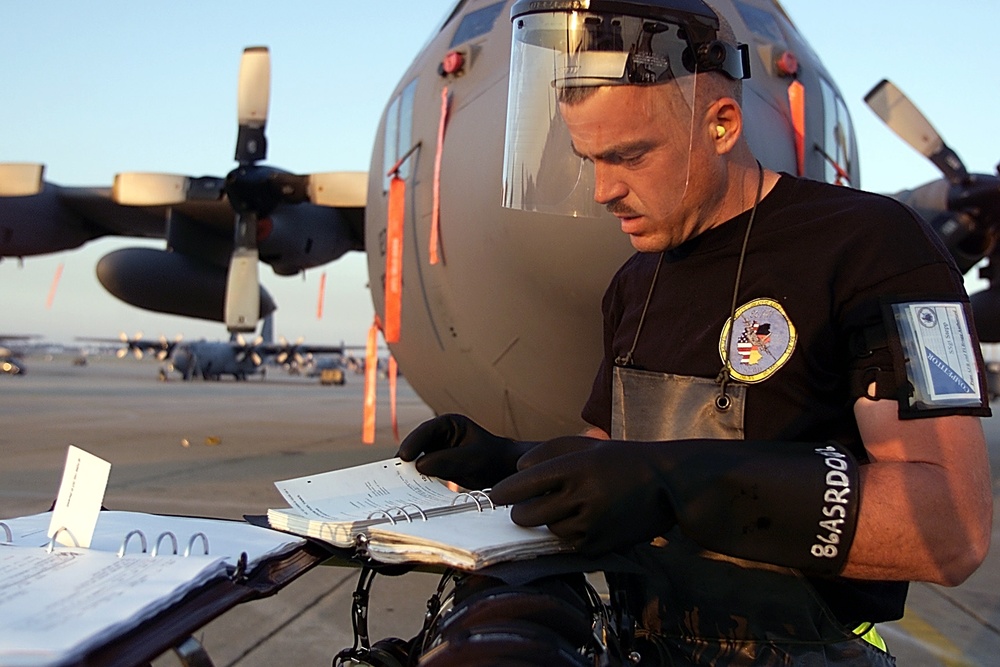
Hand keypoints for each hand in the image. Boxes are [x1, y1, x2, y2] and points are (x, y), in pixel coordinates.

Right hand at [396, 414, 535, 489]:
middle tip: (392, 473)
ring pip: (416, 460)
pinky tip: (409, 492)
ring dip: (408, 472)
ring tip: (396, 485)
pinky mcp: (435, 467)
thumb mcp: (475, 458)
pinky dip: (416, 481)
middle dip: (406, 459)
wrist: (504, 472)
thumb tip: (420, 465)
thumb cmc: (494, 459)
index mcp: (449, 424)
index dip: (413, 442)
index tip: (404, 456)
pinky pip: (422, 473)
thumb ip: (450, 460)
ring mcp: (436, 452)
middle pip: (416, 446)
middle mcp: (439, 436)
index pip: (427, 430)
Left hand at [488, 436, 676, 554]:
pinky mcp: (600, 546)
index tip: (497, 495)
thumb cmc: (621, 459)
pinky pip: (569, 544)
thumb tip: (516, 473)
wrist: (667, 484)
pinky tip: (588, 518)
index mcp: (574, 466)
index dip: (503, 493)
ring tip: (573, 505)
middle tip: (527, 505)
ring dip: (551, 520)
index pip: (521, 485)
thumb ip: (545, 453)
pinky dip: (571, 533)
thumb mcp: (584, 444)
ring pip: (548, 529)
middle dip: (521, 511)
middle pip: (525, 515)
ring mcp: (591, 524)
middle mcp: (581, 496)